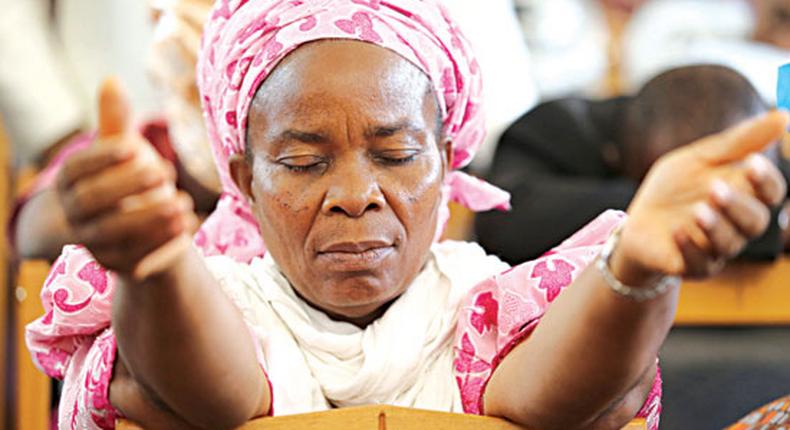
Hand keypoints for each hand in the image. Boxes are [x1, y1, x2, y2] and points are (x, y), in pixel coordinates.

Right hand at [56, 78, 197, 276]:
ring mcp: (95, 246)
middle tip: (166, 173)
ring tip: (184, 203)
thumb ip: (116, 122)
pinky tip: (189, 225)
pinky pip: (138, 260)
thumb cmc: (133, 182)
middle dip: (129, 186)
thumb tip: (111, 79)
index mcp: (69, 185)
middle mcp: (74, 218)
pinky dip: (164, 242)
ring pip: (114, 234)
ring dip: (151, 217)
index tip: (134, 146)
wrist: (147, 230)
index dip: (102, 158)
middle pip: (90, 202)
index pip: (74, 170)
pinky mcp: (121, 268)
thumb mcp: (125, 153)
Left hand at [612, 111, 788, 282]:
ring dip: (715, 227)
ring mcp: (715, 249)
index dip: (765, 180)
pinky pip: (699, 264)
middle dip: (737, 205)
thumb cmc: (675, 188)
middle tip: (716, 188)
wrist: (638, 221)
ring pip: (729, 243)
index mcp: (745, 196)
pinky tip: (677, 232)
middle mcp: (737, 226)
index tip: (752, 162)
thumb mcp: (700, 158)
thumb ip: (738, 142)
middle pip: (754, 220)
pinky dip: (690, 248)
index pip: (770, 192)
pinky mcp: (691, 266)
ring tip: (698, 210)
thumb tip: (783, 116)